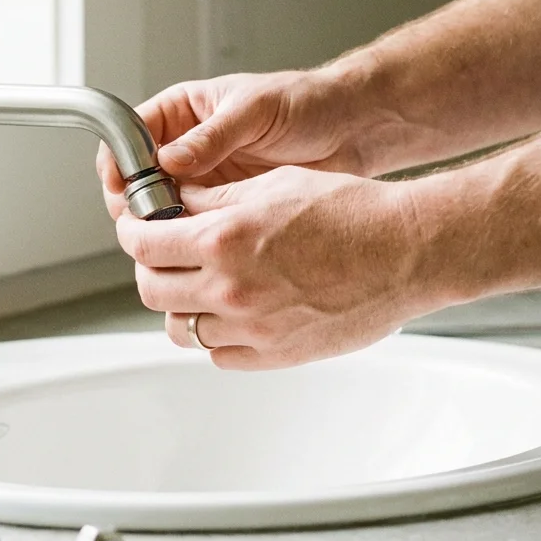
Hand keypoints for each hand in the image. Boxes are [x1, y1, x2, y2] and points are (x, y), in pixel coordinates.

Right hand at [97, 69, 379, 218]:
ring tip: (170, 232)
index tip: (119, 182)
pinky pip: (193, 223)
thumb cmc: (306, 102)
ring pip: (161, 205)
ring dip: (159, 221)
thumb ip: (212, 136)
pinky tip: (192, 243)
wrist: (351, 130)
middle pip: (138, 176)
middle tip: (144, 215)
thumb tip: (169, 159)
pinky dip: (187, 235)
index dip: (120, 157)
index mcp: (185, 110)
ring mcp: (205, 178)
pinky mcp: (225, 206)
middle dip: (134, 197)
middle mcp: (188, 145)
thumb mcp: (255, 110)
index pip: (132, 132)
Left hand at [114, 165, 447, 369]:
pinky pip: (219, 354)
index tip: (139, 227)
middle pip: (151, 289)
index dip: (133, 231)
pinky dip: (217, 335)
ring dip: (181, 305)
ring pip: (180, 328)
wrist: (407, 251)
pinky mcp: (275, 355)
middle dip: (151, 268)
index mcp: (224, 238)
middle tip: (166, 255)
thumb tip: (175, 205)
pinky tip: (235, 312)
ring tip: (201, 285)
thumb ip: (215, 200)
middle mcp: (230, 288)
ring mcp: (251, 328)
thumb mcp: (273, 185)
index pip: (143, 243)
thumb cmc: (353, 212)